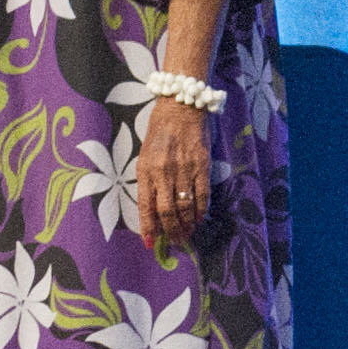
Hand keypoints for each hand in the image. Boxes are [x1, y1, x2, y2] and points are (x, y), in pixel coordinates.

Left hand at [136, 96, 211, 248]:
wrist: (181, 106)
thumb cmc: (159, 130)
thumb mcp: (145, 154)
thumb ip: (148, 179)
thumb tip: (153, 208)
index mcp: (145, 168)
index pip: (146, 205)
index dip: (148, 226)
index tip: (149, 242)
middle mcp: (163, 171)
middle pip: (167, 211)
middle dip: (171, 230)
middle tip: (175, 241)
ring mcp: (184, 169)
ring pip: (185, 206)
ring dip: (187, 224)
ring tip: (187, 234)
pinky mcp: (202, 165)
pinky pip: (202, 194)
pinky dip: (201, 210)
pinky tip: (200, 218)